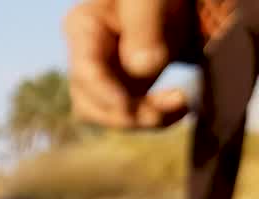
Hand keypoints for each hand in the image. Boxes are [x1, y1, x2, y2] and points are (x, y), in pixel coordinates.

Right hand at [64, 0, 194, 128]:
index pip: (85, 70)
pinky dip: (153, 117)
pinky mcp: (123, 88)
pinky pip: (129, 115)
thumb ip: (145, 29)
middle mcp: (85, 57)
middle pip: (89, 102)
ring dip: (143, 120)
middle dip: (128, 113)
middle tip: (177, 104)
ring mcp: (103, 76)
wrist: (171, 0)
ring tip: (182, 106)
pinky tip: (179, 107)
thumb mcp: (151, 0)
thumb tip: (142, 68)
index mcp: (83, 28)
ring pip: (107, 115)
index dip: (104, 93)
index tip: (129, 107)